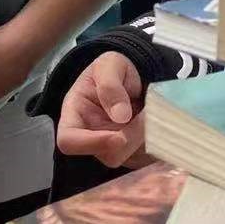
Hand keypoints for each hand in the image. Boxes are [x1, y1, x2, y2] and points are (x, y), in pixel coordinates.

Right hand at [56, 51, 154, 168]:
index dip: (90, 144)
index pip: (68, 140)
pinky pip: (146, 158)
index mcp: (75, 113)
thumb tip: (120, 115)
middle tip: (145, 116)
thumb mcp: (109, 65)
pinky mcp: (132, 153)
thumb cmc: (114, 69)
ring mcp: (111, 147)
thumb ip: (110, 85)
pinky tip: (156, 122)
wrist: (135, 76)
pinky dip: (155, 143)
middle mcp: (90, 136)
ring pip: (130, 158)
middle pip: (106, 155)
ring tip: (149, 113)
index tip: (119, 137)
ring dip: (145, 139)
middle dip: (130, 139)